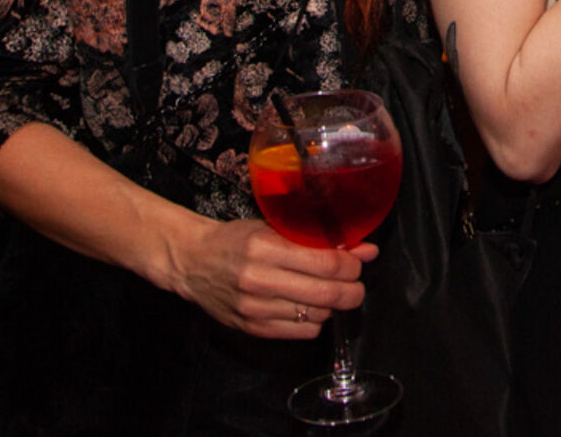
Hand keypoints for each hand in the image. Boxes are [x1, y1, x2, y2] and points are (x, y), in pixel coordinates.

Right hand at [167, 217, 374, 339]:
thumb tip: (366, 250)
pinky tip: (309, 307)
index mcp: (265, 247)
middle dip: (352, 290)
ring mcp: (254, 308)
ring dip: (331, 305)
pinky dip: (314, 321)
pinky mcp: (252, 328)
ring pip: (317, 315)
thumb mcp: (274, 228)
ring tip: (327, 292)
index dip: (351, 265)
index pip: (325, 263)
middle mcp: (259, 280)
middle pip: (326, 293)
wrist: (193, 262)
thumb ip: (319, 240)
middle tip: (355, 284)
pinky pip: (301, 333)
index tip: (357, 262)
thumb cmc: (236, 241)